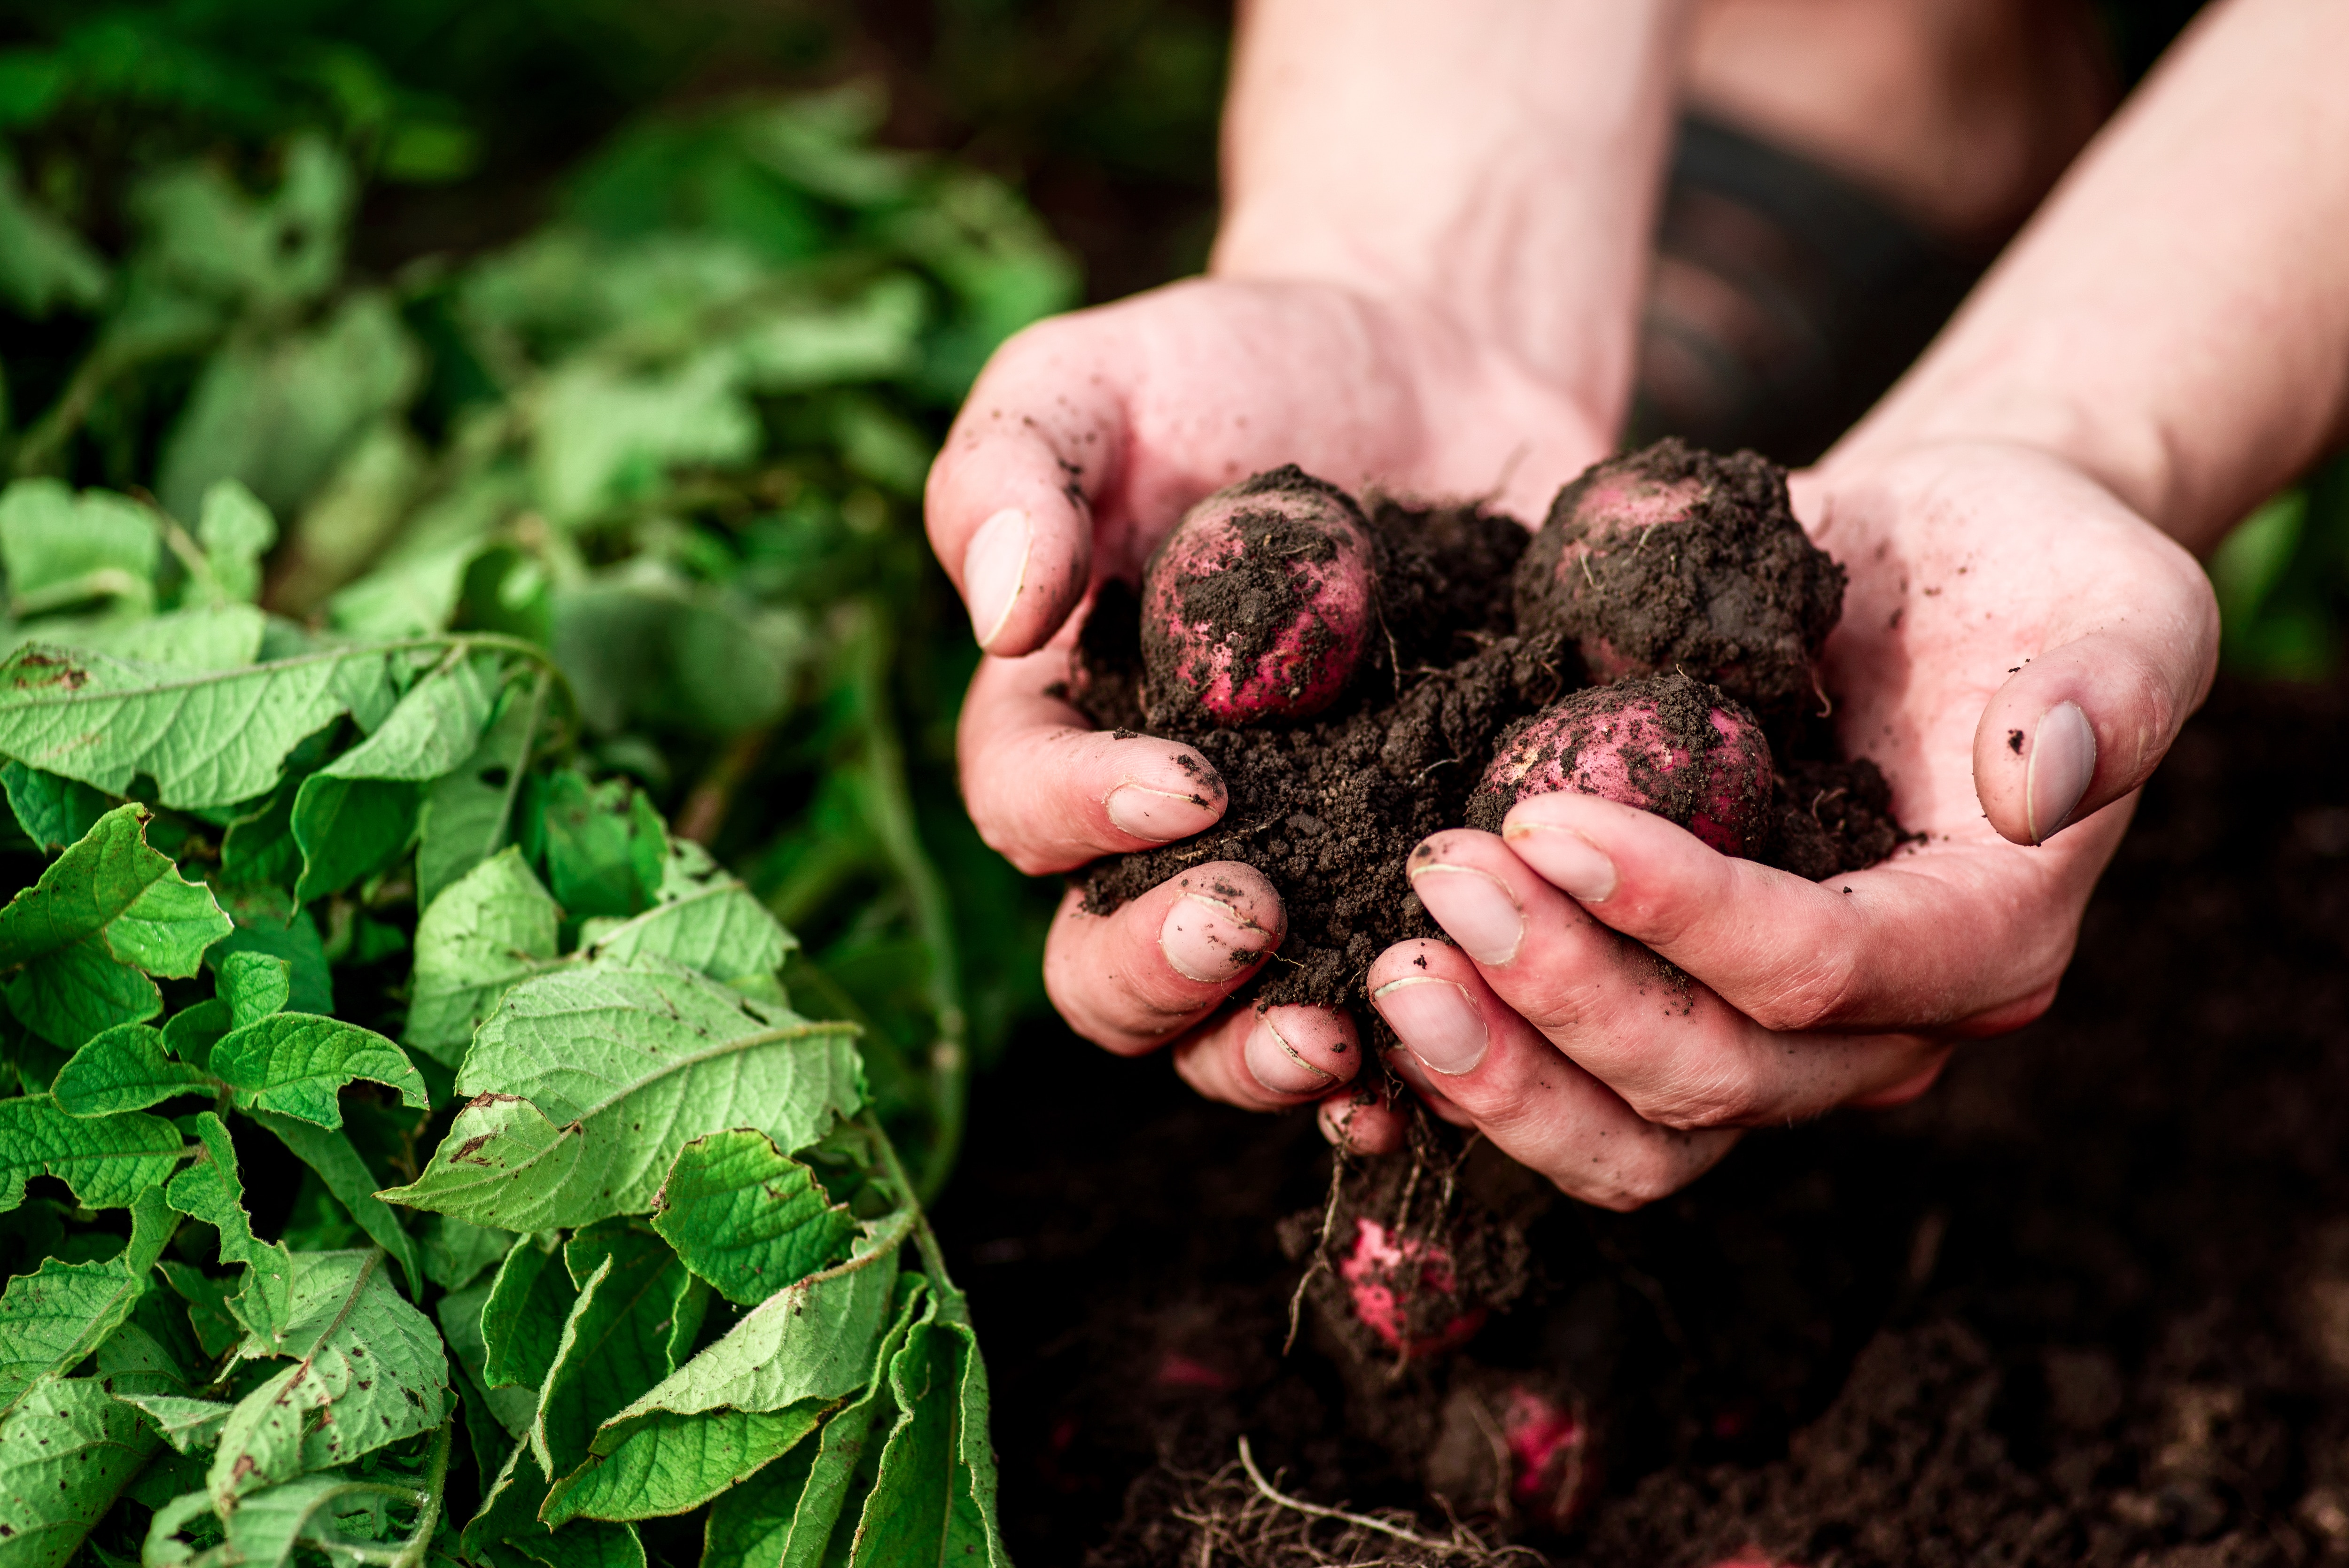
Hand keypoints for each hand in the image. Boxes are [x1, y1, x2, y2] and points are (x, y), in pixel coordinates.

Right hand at [931, 276, 1608, 1120]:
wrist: (1425, 370)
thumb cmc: (1228, 371)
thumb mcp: (1096, 382)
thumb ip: (1018, 472)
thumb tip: (1000, 613)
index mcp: (1060, 728)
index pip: (1029, 810)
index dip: (1087, 817)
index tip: (1189, 781)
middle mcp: (1159, 837)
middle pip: (1105, 971)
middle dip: (1162, 971)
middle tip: (1249, 917)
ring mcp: (1290, 878)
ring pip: (1231, 1033)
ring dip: (1269, 1055)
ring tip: (1346, 1038)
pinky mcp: (1406, 893)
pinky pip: (1392, 1020)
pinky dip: (1412, 1063)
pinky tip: (1459, 1058)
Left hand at [1346, 439, 2218, 1205]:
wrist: (1938, 571)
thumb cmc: (2025, 568)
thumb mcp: (2118, 595)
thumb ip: (2109, 685)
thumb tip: (2039, 774)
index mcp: (1984, 936)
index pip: (1821, 969)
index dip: (1684, 915)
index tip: (1548, 819)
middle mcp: (1885, 1024)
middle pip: (1712, 1074)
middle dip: (1563, 991)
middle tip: (1439, 878)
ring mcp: (1780, 1038)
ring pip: (1638, 1132)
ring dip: (1504, 1066)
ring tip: (1390, 964)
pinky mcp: (1691, 1010)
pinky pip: (1583, 1098)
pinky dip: (1482, 1075)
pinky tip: (1379, 1009)